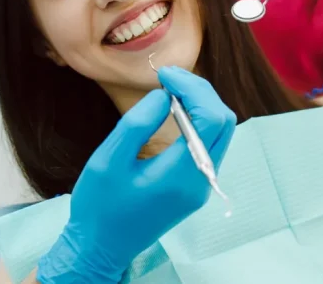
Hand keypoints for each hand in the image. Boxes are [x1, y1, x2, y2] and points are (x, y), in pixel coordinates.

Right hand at [37, 68, 236, 282]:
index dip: (193, 88)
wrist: (101, 247)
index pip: (211, 119)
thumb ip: (137, 124)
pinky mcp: (195, 188)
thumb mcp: (108, 160)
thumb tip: (164, 95)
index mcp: (181, 175)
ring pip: (221, 133)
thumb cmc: (99, 206)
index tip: (164, 75)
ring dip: (201, 106)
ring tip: (170, 90)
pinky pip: (209, 146)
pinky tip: (174, 113)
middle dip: (200, 92)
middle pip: (224, 123)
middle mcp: (200, 181)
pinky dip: (198, 122)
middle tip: (168, 78)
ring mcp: (201, 187)